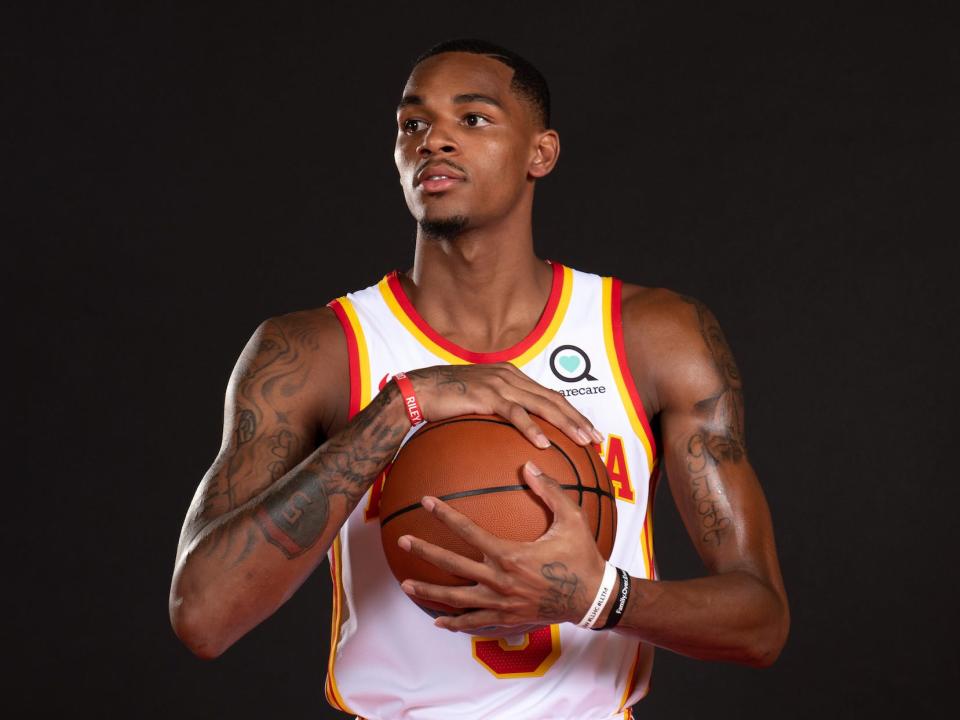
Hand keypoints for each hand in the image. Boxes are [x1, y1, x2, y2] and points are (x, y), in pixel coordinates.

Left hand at [397, 461, 607, 633]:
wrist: (593, 598)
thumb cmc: (582, 556)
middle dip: (424, 552)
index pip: (468, 531)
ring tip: (406, 585)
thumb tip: (529, 465)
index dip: (445, 514)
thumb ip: (549, 490)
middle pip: (452, 565)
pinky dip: (454, 623)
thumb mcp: (572, 519)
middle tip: (402, 541)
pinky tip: (438, 621)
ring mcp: (501, 603)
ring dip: (429, 591)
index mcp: (510, 555)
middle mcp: (500, 580)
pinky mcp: (506, 619)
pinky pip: (474, 622)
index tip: (426, 501)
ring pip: (455, 599)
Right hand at [406, 363, 602, 448]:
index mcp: (512, 376)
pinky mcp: (487, 395)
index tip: (588, 430)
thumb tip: (512, 432)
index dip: (572, 412)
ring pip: (542, 405)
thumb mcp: (478, 401)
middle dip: (578, 419)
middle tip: (597, 438)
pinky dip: (532, 428)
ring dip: (566, 423)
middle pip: (553, 399)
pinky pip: (515, 414)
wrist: (419, 391)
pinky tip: (544, 443)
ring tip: (582, 440)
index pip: (550, 395)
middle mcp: (511, 376)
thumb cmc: (446, 399)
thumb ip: (498, 409)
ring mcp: (500, 384)